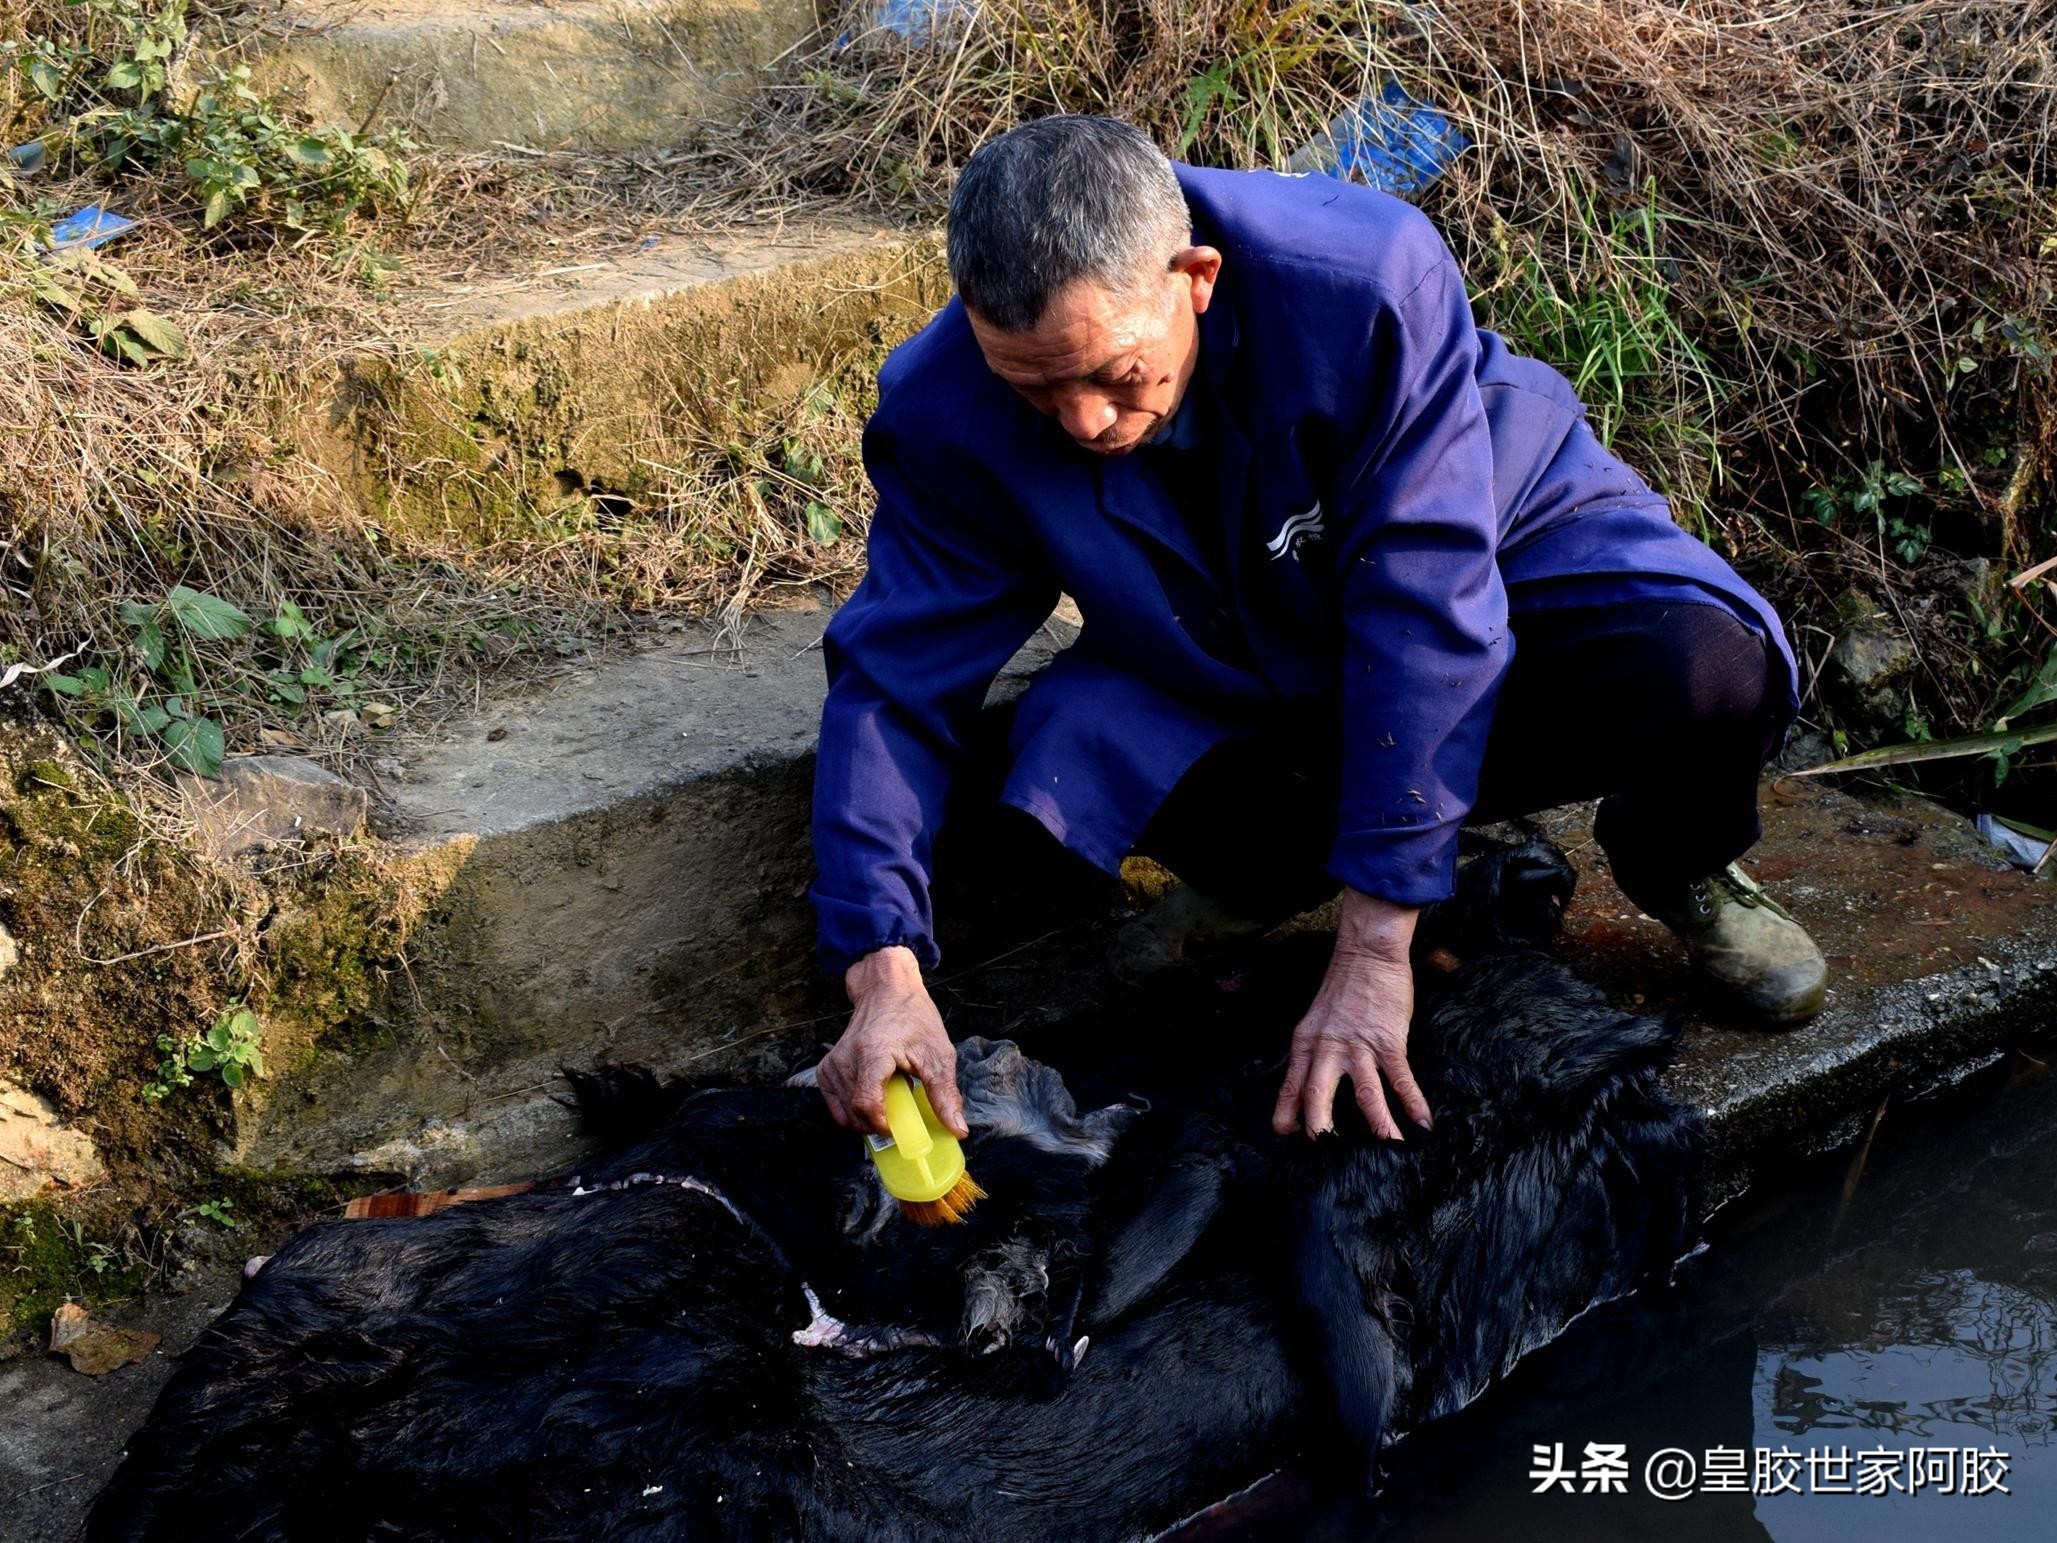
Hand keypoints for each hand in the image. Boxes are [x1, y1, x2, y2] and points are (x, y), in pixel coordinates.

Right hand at [814, 946, 969, 1138]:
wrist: (886, 991)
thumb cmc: (913, 1018)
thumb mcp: (938, 1055)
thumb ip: (945, 1095)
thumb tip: (958, 1130)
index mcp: (873, 1053)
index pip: (866, 1104)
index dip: (882, 1126)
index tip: (901, 1130)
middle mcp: (846, 1058)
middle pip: (855, 1114)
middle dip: (879, 1126)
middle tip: (902, 1119)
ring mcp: (832, 1064)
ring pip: (844, 1115)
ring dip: (868, 1119)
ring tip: (889, 1100)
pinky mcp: (826, 1069)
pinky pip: (836, 1106)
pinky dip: (853, 1113)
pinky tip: (874, 1097)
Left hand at [1272, 889, 1432, 1140]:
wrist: (1367, 954)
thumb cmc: (1343, 989)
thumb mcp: (1315, 1021)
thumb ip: (1313, 1053)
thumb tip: (1312, 1086)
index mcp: (1306, 1044)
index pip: (1290, 1085)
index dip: (1287, 1113)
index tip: (1287, 1135)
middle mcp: (1328, 1048)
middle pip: (1317, 1095)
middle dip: (1320, 1130)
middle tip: (1328, 1156)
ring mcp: (1359, 1046)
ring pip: (1366, 1094)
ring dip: (1379, 1126)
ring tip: (1389, 1151)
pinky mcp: (1389, 1041)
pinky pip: (1401, 1078)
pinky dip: (1413, 1103)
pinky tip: (1423, 1124)